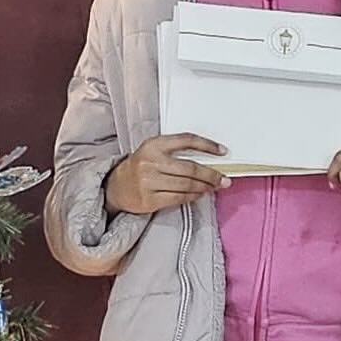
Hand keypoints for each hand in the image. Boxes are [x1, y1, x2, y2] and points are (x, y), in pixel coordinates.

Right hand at [105, 132, 226, 215]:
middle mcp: (151, 162)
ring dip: (204, 187)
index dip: (207, 145)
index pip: (186, 141)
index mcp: (154, 145)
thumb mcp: (153, 152)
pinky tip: (200, 194)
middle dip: (211, 174)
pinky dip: (193, 196)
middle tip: (224, 179)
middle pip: (190, 168)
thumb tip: (208, 160)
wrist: (116, 187)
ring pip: (186, 185)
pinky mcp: (150, 199)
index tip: (223, 151)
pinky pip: (178, 198)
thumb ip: (175, 152)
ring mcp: (149, 182)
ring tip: (214, 187)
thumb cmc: (141, 167)